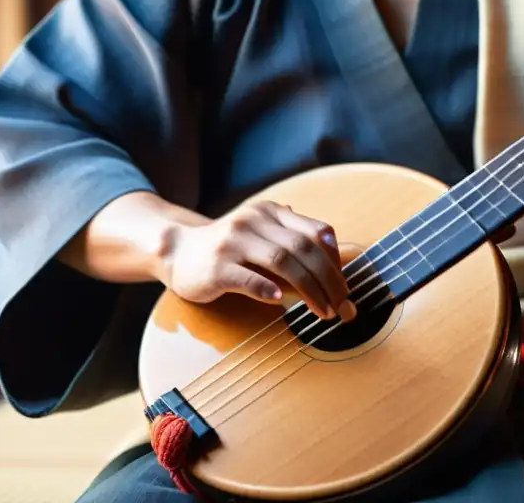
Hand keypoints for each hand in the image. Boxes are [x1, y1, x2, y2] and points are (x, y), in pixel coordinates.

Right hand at [160, 200, 351, 320]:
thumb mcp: (264, 234)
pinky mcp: (216, 266)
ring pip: (281, 261)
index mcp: (270, 211)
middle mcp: (254, 220)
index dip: (337, 260)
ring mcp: (233, 242)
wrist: (178, 250)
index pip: (316, 231)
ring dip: (309, 289)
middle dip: (329, 279)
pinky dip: (266, 289)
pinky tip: (279, 301)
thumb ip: (296, 241)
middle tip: (342, 305)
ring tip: (323, 311)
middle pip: (304, 248)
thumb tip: (342, 257)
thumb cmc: (230, 248)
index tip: (344, 286)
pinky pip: (247, 277)